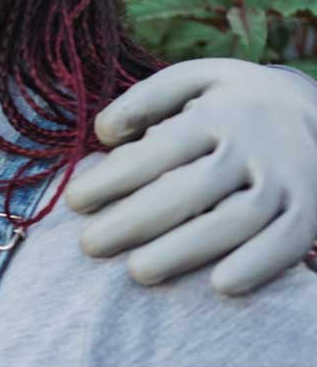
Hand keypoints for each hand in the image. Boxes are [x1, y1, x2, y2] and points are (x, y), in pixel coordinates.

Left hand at [65, 58, 316, 295]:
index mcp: (221, 112)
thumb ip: (145, 100)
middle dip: (136, 220)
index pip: (162, 149)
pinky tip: (220, 286)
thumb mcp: (194, 80)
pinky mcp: (309, 207)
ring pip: (239, 218)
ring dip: (188, 249)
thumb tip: (103, 133)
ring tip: (136, 272)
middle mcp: (257, 145)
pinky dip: (260, 263)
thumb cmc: (233, 103)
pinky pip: (290, 238)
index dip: (115, 177)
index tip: (74, 202)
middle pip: (193, 188)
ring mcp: (288, 177)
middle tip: (89, 245)